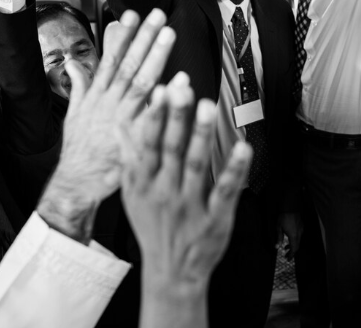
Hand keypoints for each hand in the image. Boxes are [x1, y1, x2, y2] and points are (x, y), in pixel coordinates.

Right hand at [37, 9, 175, 243]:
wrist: (77, 182)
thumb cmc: (79, 150)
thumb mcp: (73, 114)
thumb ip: (78, 86)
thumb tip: (73, 64)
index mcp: (97, 96)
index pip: (111, 59)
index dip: (122, 36)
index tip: (130, 15)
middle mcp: (109, 103)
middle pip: (130, 65)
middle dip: (144, 38)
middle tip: (158, 17)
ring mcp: (122, 119)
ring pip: (142, 83)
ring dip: (156, 57)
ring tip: (168, 35)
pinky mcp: (134, 138)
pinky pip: (154, 114)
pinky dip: (166, 98)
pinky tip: (180, 82)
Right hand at [119, 82, 251, 318]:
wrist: (170, 273)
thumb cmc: (153, 227)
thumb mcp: (131, 193)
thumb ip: (128, 158)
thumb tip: (118, 125)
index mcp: (143, 183)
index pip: (148, 144)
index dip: (154, 117)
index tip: (160, 90)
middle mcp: (164, 192)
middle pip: (170, 149)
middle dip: (176, 117)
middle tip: (183, 88)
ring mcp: (188, 206)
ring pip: (195, 165)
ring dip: (201, 135)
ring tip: (208, 107)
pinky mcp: (214, 219)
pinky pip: (224, 191)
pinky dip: (233, 170)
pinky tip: (242, 148)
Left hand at [277, 212, 302, 258]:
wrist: (290, 207)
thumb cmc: (283, 218)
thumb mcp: (278, 228)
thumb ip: (279, 238)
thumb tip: (277, 248)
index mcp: (293, 236)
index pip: (294, 249)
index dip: (291, 255)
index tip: (288, 259)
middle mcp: (299, 234)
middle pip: (297, 246)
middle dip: (291, 252)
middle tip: (286, 255)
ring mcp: (301, 230)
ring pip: (298, 241)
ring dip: (292, 245)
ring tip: (285, 247)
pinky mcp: (301, 226)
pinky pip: (299, 236)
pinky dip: (295, 240)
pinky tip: (290, 238)